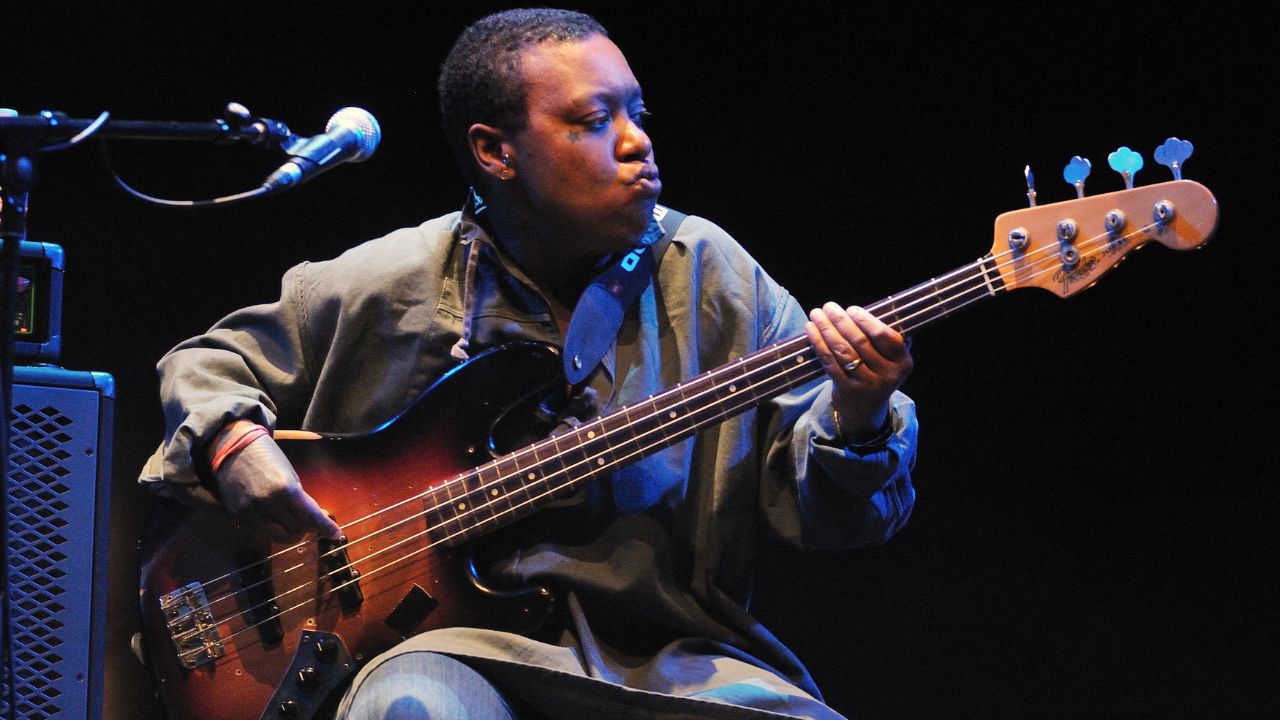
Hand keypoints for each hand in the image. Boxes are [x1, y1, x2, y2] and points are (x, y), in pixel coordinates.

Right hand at [213, 431, 341, 541]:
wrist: (234, 449)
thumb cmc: (268, 457)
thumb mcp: (290, 475)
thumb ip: (302, 499)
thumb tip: (316, 520)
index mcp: (285, 488)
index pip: (310, 516)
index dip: (325, 527)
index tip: (336, 534)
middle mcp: (267, 503)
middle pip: (297, 529)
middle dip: (308, 527)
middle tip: (311, 521)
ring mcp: (251, 512)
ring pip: (280, 537)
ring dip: (293, 532)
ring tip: (295, 521)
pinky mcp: (240, 517)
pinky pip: (264, 533)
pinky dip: (276, 530)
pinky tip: (278, 520)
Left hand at [805, 302, 912, 440]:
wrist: (866, 410)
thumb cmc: (876, 372)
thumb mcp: (890, 359)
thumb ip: (883, 337)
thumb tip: (860, 311)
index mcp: (903, 362)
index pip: (885, 336)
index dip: (866, 320)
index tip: (852, 309)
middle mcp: (887, 374)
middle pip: (860, 341)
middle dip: (841, 320)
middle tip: (829, 307)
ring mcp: (867, 384)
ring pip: (843, 351)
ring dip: (827, 329)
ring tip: (816, 314)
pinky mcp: (847, 390)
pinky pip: (829, 362)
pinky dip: (818, 343)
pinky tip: (811, 329)